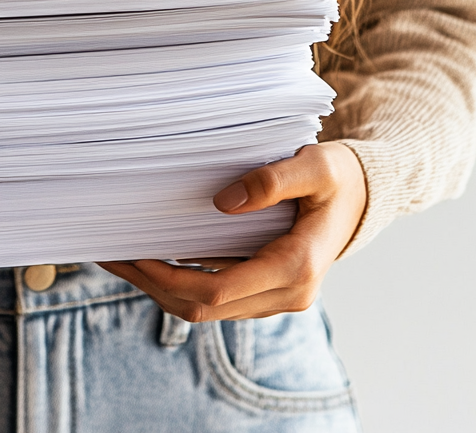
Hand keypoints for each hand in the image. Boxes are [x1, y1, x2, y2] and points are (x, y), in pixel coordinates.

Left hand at [98, 142, 365, 321]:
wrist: (365, 196)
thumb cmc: (339, 176)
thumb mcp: (315, 166)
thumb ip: (274, 180)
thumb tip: (224, 202)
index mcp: (296, 268)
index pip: (215, 291)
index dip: (166, 277)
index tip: (130, 254)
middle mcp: (287, 293)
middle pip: (202, 307)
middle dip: (151, 284)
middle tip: (109, 254)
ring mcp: (277, 297)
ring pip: (205, 309)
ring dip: (160, 287)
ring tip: (120, 255)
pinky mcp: (268, 291)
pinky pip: (215, 297)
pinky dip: (179, 282)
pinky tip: (153, 257)